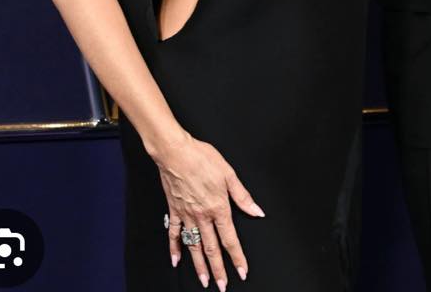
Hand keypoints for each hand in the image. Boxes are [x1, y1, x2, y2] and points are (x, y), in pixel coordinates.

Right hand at [155, 131, 264, 288]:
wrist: (176, 152)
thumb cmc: (202, 158)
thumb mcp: (229, 174)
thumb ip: (243, 196)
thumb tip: (257, 211)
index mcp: (218, 207)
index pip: (230, 239)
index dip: (237, 257)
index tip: (241, 271)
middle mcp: (202, 216)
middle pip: (212, 248)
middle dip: (218, 269)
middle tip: (221, 286)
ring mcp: (186, 215)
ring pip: (194, 246)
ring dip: (199, 265)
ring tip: (204, 280)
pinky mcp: (174, 210)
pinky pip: (174, 234)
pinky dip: (174, 248)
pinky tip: (176, 260)